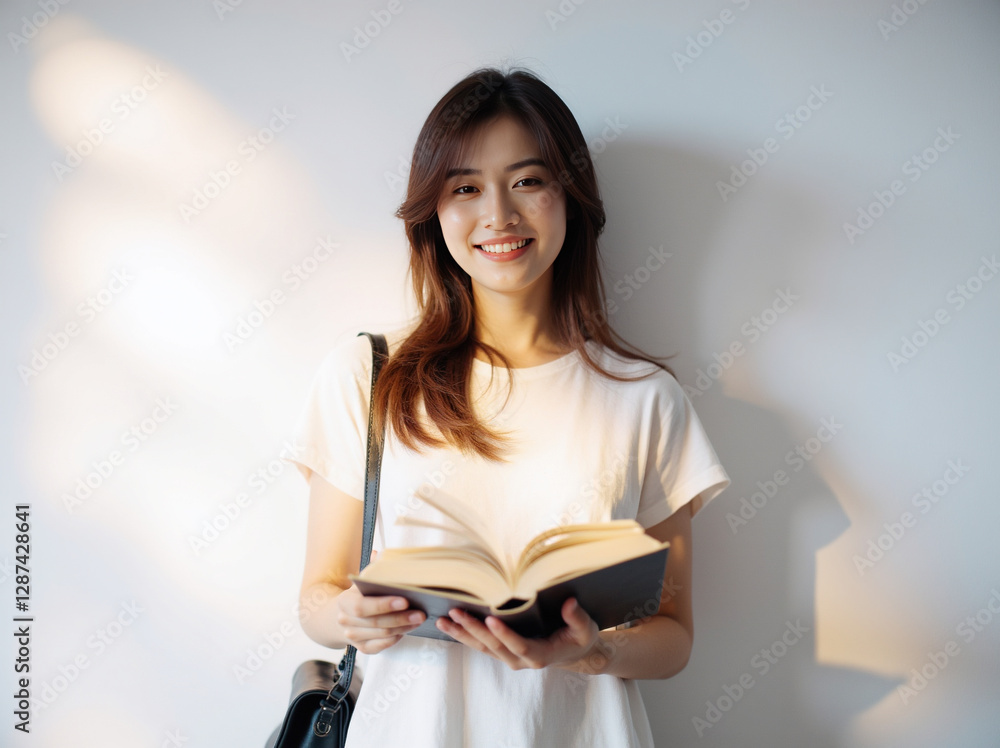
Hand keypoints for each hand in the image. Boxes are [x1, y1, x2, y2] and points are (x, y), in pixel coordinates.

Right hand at [336, 550, 425, 653]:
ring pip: (382, 635)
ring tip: (419, 619)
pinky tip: (408, 629)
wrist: (339, 616)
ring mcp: (353, 636)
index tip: (405, 600)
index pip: (362, 607)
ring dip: (403, 628)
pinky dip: (396, 638)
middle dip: (401, 618)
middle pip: (376, 623)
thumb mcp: (361, 580)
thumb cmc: (358, 594)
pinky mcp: (362, 647)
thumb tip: (381, 554)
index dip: (384, 605)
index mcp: (344, 602)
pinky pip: (382, 646)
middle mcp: (346, 621)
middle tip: (421, 613)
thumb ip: (372, 570)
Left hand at [435, 597, 600, 670]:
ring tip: (443, 620)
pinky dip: (465, 635)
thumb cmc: (580, 638)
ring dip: (462, 634)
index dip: (505, 635)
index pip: (520, 646)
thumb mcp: (586, 629)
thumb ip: (576, 617)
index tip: (490, 619)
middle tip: (456, 613)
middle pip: (494, 646)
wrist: (575, 653)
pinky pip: (482, 645)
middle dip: (474, 629)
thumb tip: (568, 603)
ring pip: (483, 647)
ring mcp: (510, 657)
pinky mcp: (504, 652)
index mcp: (541, 655)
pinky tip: (451, 624)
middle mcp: (522, 660)